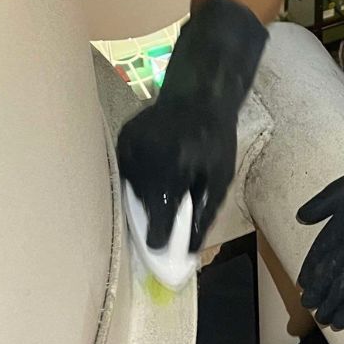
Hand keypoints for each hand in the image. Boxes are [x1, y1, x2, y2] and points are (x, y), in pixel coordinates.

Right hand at [117, 0, 266, 250]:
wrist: (198, 94)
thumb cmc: (215, 139)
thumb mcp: (221, 177)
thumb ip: (205, 213)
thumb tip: (189, 249)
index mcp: (176, 168)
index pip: (159, 214)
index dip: (159, 235)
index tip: (159, 245)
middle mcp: (149, 157)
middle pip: (144, 204)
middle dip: (157, 212)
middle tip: (171, 208)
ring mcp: (131, 146)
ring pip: (133, 188)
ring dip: (147, 193)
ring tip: (168, 178)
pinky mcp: (123, 139)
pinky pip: (126, 171)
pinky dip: (139, 175)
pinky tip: (157, 164)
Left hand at [297, 153, 343, 329]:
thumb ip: (330, 196)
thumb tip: (301, 218)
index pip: (324, 242)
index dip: (312, 265)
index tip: (304, 281)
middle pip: (332, 264)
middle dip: (318, 288)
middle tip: (309, 304)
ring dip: (332, 302)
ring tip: (323, 317)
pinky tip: (343, 320)